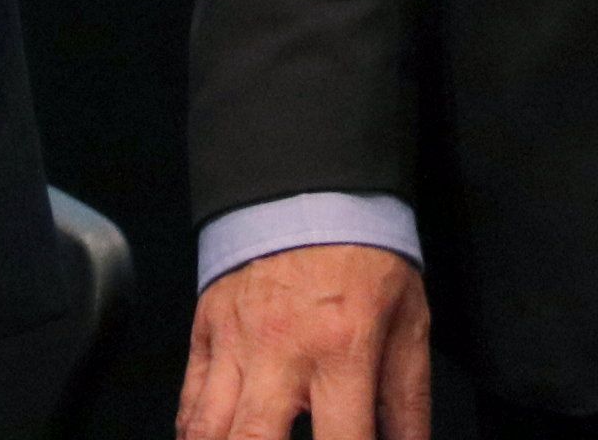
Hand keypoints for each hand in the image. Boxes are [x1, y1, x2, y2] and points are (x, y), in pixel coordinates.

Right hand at [180, 243, 429, 439]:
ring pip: (208, 432)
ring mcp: (236, 345)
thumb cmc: (366, 253)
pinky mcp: (207, 332)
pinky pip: (189, 404)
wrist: (311, 184)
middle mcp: (283, 354)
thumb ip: (407, 399)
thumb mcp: (409, 321)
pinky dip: (195, 436)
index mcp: (343, 351)